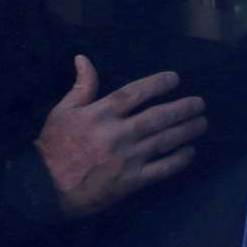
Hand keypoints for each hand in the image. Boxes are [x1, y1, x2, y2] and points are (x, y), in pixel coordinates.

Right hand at [34, 57, 206, 218]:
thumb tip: (83, 58)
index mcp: (100, 113)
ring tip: (201, 123)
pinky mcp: (130, 182)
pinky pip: (160, 169)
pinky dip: (178, 160)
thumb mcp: (62, 111)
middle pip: (157, 116)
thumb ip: (81, 86)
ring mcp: (126, 158)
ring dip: (186, 130)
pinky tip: (190, 152)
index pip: (135, 93)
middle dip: (182, 108)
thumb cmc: (53, 147)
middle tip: (200, 103)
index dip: (158, 83)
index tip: (176, 79)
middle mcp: (117, 133)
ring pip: (164, 140)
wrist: (44, 188)